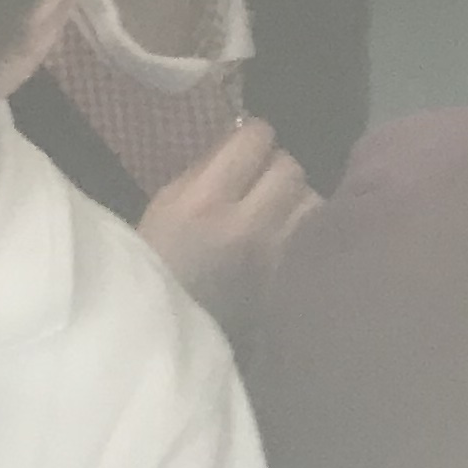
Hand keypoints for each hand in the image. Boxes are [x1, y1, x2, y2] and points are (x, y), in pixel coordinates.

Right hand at [141, 119, 317, 323]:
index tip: (247, 144)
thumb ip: (204, 171)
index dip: (253, 135)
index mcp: (204, 200)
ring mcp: (274, 253)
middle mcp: (247, 222)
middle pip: (290, 166)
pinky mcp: (289, 276)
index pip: (256, 140)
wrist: (168, 332)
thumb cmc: (156, 263)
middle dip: (276, 165)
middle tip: (260, 178)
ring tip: (276, 207)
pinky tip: (284, 232)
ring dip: (296, 196)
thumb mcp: (163, 206)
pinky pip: (311, 232)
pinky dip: (301, 225)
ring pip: (311, 197)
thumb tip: (241, 140)